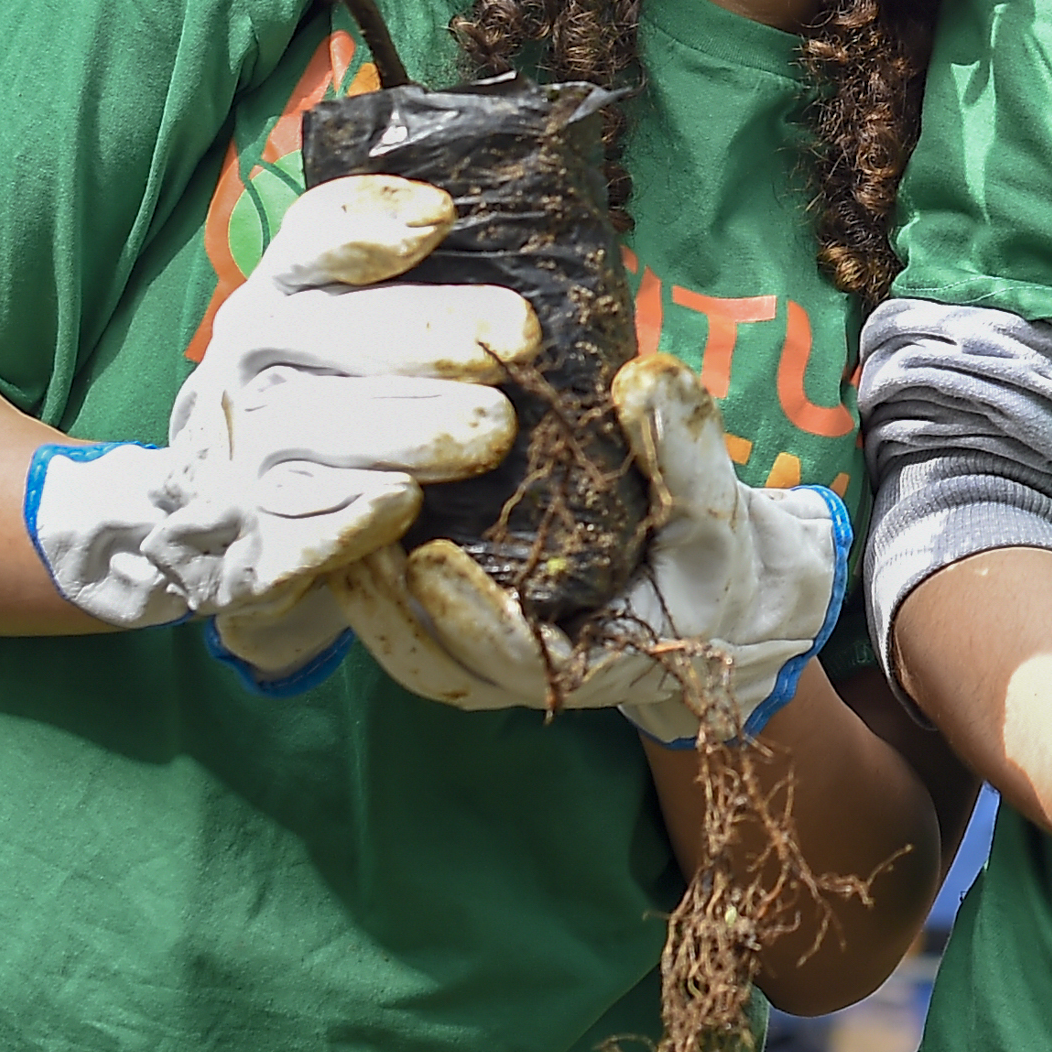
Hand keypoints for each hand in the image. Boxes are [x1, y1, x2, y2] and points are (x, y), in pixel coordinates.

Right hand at [30, 176, 531, 642]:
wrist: (215, 539)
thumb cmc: (321, 412)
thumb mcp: (340, 333)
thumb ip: (391, 280)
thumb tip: (449, 218)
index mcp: (277, 306)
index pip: (307, 247)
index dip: (365, 228)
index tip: (440, 218)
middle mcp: (247, 372)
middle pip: (327, 336)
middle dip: (426, 333)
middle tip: (518, 338)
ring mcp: (237, 461)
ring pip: (312, 432)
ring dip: (408, 430)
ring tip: (490, 428)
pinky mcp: (244, 554)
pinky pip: (291, 534)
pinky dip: (344, 521)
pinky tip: (400, 503)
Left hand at [332, 352, 846, 741]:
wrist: (716, 594)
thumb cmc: (711, 551)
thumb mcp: (714, 499)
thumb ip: (681, 446)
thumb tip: (640, 375)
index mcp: (602, 660)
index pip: (520, 659)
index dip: (473, 619)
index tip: (431, 562)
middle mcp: (538, 676)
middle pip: (444, 668)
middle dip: (391, 613)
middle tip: (353, 542)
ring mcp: (502, 666)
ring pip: (416, 658)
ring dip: (370, 608)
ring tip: (335, 538)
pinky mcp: (477, 640)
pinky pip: (413, 636)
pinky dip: (376, 599)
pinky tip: (347, 539)